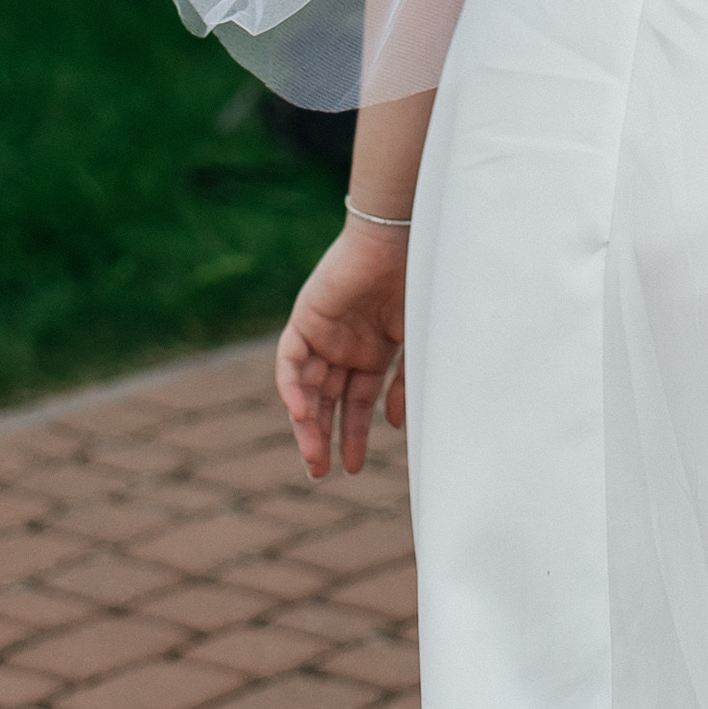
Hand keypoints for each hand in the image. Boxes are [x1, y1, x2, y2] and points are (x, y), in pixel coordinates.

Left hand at [276, 223, 406, 479]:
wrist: (400, 235)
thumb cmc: (417, 280)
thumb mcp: (417, 339)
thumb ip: (405, 381)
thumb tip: (395, 424)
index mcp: (374, 351)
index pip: (357, 402)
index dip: (354, 435)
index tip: (353, 468)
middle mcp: (346, 346)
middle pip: (327, 401)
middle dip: (325, 437)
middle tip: (322, 473)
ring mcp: (324, 334)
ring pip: (306, 387)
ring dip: (307, 422)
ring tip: (313, 456)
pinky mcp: (305, 318)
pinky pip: (290, 361)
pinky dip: (292, 387)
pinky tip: (302, 413)